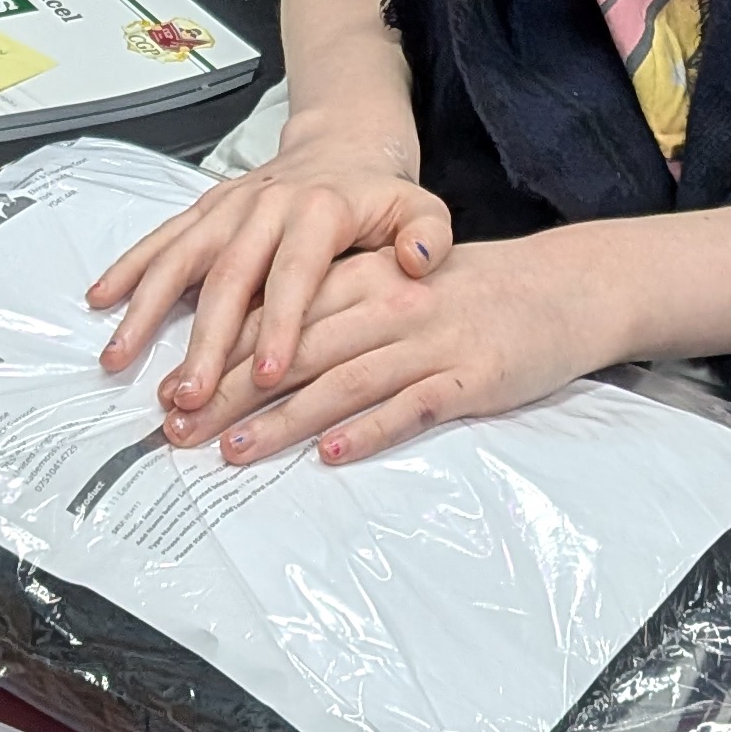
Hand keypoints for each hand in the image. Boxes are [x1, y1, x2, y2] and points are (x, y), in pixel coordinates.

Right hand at [87, 125, 451, 418]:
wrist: (343, 141)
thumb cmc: (379, 191)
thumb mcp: (420, 206)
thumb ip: (428, 235)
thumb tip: (420, 260)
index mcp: (318, 211)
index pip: (297, 275)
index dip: (283, 325)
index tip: (272, 375)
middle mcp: (265, 206)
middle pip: (228, 279)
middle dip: (205, 342)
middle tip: (189, 396)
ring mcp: (228, 207)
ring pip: (181, 260)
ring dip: (147, 311)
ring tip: (121, 359)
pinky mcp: (206, 210)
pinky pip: (160, 239)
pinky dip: (129, 269)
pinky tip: (102, 301)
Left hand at [168, 232, 625, 469]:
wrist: (560, 289)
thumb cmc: (466, 292)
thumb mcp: (394, 280)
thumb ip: (332, 307)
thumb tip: (253, 352)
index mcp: (363, 276)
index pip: (276, 313)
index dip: (217, 353)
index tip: (169, 390)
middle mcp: (389, 304)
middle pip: (294, 350)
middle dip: (229, 391)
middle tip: (177, 427)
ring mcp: (430, 343)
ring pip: (342, 381)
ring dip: (283, 419)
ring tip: (232, 450)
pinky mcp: (469, 379)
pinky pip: (412, 406)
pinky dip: (370, 430)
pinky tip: (332, 455)